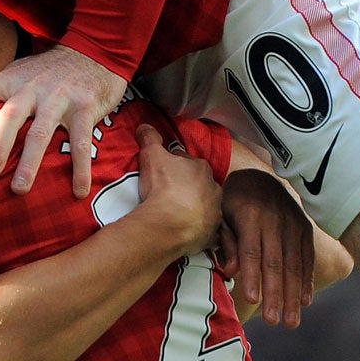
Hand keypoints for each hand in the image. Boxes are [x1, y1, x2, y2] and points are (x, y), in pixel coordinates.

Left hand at [0, 44, 129, 197]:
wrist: (95, 52)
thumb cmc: (50, 71)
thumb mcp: (21, 72)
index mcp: (12, 80)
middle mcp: (32, 88)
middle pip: (10, 116)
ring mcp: (59, 98)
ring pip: (41, 133)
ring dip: (30, 163)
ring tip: (20, 189)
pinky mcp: (85, 108)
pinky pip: (81, 143)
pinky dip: (80, 169)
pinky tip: (78, 190)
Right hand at [125, 125, 223, 259]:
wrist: (168, 224)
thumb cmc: (163, 187)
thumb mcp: (151, 155)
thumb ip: (150, 138)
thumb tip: (145, 126)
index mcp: (202, 168)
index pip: (189, 162)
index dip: (176, 166)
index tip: (164, 172)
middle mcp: (214, 189)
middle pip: (199, 185)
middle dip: (188, 188)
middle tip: (169, 194)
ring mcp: (214, 213)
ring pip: (204, 207)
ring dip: (194, 209)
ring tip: (175, 214)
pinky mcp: (211, 234)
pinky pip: (205, 231)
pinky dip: (198, 231)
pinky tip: (184, 232)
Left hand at [217, 170, 314, 327]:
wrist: (258, 177)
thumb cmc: (232, 201)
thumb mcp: (221, 214)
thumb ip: (226, 241)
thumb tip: (231, 271)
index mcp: (249, 214)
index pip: (251, 250)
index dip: (252, 275)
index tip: (252, 300)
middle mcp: (274, 219)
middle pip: (275, 261)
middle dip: (274, 294)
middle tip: (272, 321)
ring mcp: (293, 223)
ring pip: (294, 264)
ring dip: (292, 295)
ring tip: (290, 321)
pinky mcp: (305, 228)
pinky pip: (307, 258)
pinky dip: (306, 281)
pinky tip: (305, 302)